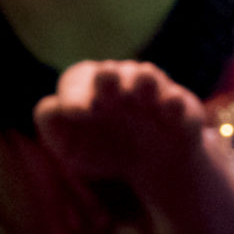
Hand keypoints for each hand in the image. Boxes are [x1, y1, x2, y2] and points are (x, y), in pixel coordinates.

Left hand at [34, 59, 208, 192]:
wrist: (154, 161)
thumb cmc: (105, 148)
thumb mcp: (72, 147)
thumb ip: (53, 126)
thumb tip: (53, 106)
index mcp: (91, 89)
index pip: (77, 79)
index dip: (74, 93)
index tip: (76, 112)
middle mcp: (121, 83)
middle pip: (111, 73)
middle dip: (108, 78)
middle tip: (105, 80)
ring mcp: (152, 92)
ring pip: (146, 77)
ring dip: (142, 81)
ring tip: (140, 88)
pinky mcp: (180, 105)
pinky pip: (177, 100)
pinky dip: (174, 102)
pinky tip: (171, 106)